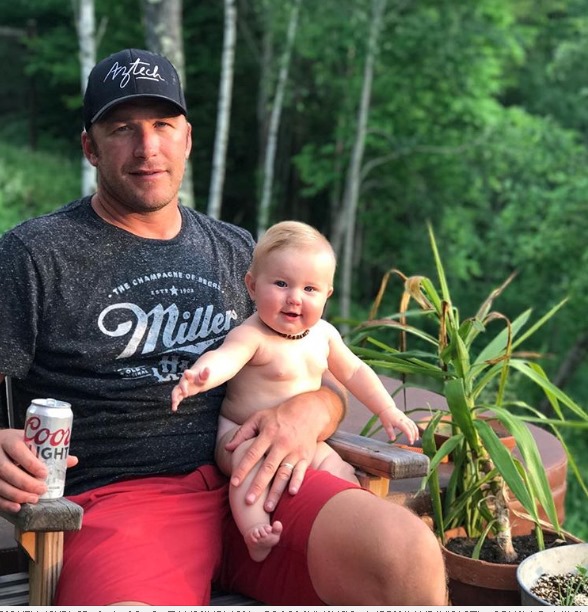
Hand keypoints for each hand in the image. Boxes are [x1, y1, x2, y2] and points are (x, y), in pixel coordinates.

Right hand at [0, 429, 77, 512]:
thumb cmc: (19, 444)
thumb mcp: (31, 442)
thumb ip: (50, 452)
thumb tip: (74, 460)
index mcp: (10, 440)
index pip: (17, 450)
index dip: (30, 463)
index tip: (44, 473)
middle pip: (6, 469)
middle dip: (25, 482)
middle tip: (42, 489)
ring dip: (16, 494)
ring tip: (34, 499)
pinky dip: (5, 503)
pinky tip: (17, 507)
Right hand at [171, 366, 209, 410]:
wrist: (196, 380)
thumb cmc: (200, 378)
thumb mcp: (204, 376)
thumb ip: (205, 373)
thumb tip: (208, 369)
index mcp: (190, 375)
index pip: (188, 373)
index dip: (187, 373)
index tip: (186, 372)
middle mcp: (184, 381)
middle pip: (181, 383)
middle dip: (182, 388)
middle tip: (185, 394)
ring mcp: (181, 387)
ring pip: (176, 392)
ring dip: (174, 397)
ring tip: (174, 403)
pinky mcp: (181, 393)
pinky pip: (177, 398)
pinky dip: (175, 403)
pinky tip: (174, 409)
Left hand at [225, 386, 342, 511]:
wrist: (307, 412)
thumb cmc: (278, 416)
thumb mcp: (259, 418)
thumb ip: (242, 433)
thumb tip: (228, 448)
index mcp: (268, 434)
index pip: (252, 454)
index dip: (243, 469)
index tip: (234, 484)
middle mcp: (281, 444)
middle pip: (267, 468)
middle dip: (258, 486)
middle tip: (248, 502)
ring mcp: (294, 451)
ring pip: (284, 473)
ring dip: (276, 491)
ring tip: (267, 507)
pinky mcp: (305, 456)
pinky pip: (301, 471)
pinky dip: (297, 482)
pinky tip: (291, 494)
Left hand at [379, 406, 419, 444]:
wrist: (386, 408)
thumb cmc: (386, 416)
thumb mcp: (386, 425)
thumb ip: (390, 433)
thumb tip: (393, 440)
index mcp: (399, 422)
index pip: (406, 429)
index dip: (409, 436)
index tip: (410, 441)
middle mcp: (404, 419)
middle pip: (411, 428)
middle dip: (413, 435)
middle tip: (412, 442)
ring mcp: (405, 418)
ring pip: (413, 425)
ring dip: (416, 432)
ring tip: (416, 438)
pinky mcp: (405, 417)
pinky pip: (412, 423)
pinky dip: (414, 428)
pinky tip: (414, 432)